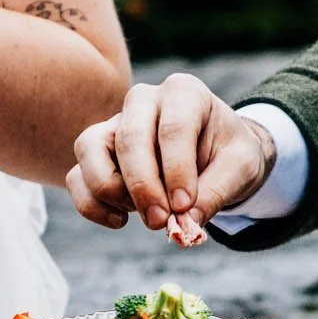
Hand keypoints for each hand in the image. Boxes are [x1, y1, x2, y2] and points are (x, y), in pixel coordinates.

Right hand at [68, 73, 276, 238]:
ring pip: (89, 149)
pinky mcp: (96, 153)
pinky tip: (121, 220)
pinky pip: (76, 176)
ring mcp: (114, 124)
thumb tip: (185, 226)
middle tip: (162, 222)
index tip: (185, 206)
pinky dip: (92, 205)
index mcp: (184, 92)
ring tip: (145, 213)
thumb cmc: (228, 155)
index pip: (173, 128)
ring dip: (111, 191)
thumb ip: (217, 193)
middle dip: (143, 187)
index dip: (177, 171)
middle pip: (129, 138)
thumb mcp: (241, 169)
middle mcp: (143, 100)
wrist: (215, 157)